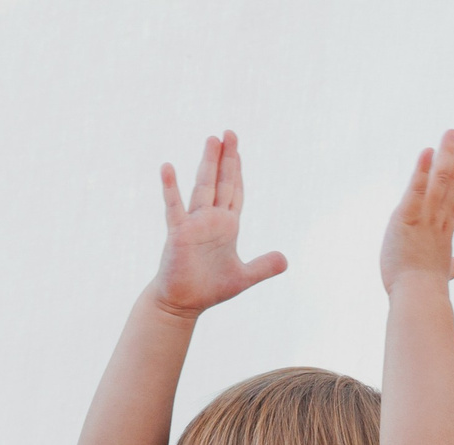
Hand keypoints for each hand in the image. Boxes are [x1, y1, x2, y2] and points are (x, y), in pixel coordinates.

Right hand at [150, 130, 287, 318]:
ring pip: (203, 188)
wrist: (182, 303)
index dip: (237, 171)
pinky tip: (168, 168)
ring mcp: (194, 224)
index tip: (237, 149)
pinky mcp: (178, 233)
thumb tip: (286, 261)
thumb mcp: (244, 277)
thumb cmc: (209, 289)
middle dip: (226, 158)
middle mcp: (211, 220)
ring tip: (212, 139)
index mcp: (227, 226)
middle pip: (221, 182)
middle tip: (229, 132)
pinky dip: (170, 188)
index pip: (235, 191)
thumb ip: (263, 267)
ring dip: (208, 164)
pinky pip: (174, 208)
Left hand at [379, 129, 453, 293]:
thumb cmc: (424, 291)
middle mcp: (439, 221)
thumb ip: (453, 266)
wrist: (418, 299)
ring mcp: (425, 219)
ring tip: (453, 132)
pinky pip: (415, 191)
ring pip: (440, 182)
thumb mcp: (441, 274)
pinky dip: (421, 172)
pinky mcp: (406, 219)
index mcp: (445, 233)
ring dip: (447, 155)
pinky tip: (427, 152)